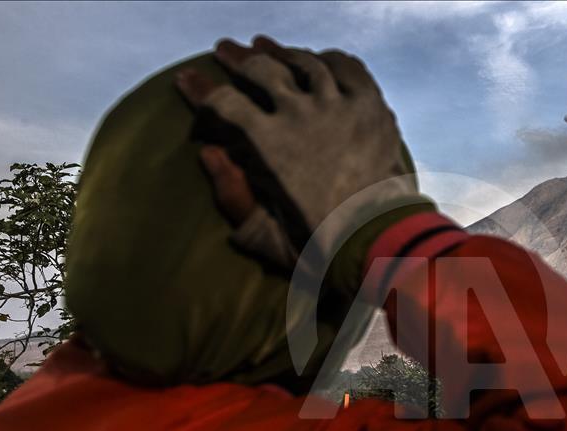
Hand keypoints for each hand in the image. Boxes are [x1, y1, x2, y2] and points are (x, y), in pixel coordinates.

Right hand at [176, 37, 419, 273]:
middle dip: (237, 59)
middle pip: (260, 70)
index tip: (186, 80)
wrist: (380, 243)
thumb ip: (231, 195)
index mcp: (268, 146)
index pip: (223, 103)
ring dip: (280, 52)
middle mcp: (300, 115)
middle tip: (225, 51)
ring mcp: (338, 106)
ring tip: (264, 46)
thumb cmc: (321, 249)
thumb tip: (208, 152)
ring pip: (303, 62)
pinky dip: (328, 60)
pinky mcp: (371, 106)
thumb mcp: (264, 235)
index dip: (200, 90)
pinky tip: (318, 60)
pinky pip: (347, 68)